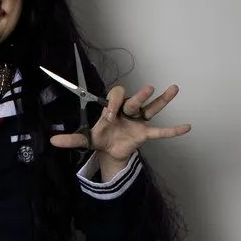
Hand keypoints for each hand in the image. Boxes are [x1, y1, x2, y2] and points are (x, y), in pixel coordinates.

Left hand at [50, 83, 190, 178]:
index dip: (113, 104)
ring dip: (162, 100)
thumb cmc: (100, 138)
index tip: (109, 116)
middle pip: (134, 99)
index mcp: (112, 108)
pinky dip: (173, 131)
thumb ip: (71, 139)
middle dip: (137, 97)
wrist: (110, 151)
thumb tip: (52, 141)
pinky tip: (188, 127)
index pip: (114, 98)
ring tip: (174, 89)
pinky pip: (160, 132)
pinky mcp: (145, 134)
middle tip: (142, 94)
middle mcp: (127, 111)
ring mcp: (138, 121)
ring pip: (151, 108)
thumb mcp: (85, 139)